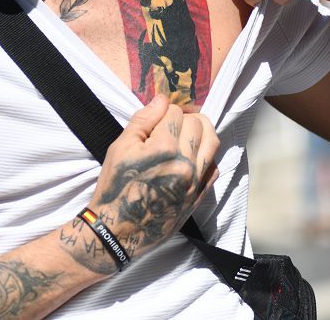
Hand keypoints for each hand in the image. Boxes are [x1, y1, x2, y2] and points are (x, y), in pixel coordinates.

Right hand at [87, 95, 218, 260]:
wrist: (118, 229)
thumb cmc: (115, 185)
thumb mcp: (120, 147)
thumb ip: (143, 120)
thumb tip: (162, 99)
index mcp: (164, 148)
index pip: (176, 112)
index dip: (165, 110)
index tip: (156, 117)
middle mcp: (185, 163)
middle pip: (198, 123)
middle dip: (185, 117)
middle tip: (171, 123)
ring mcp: (195, 180)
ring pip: (213, 142)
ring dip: (202, 131)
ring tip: (187, 132)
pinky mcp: (199, 195)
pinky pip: (214, 167)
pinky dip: (207, 155)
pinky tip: (192, 156)